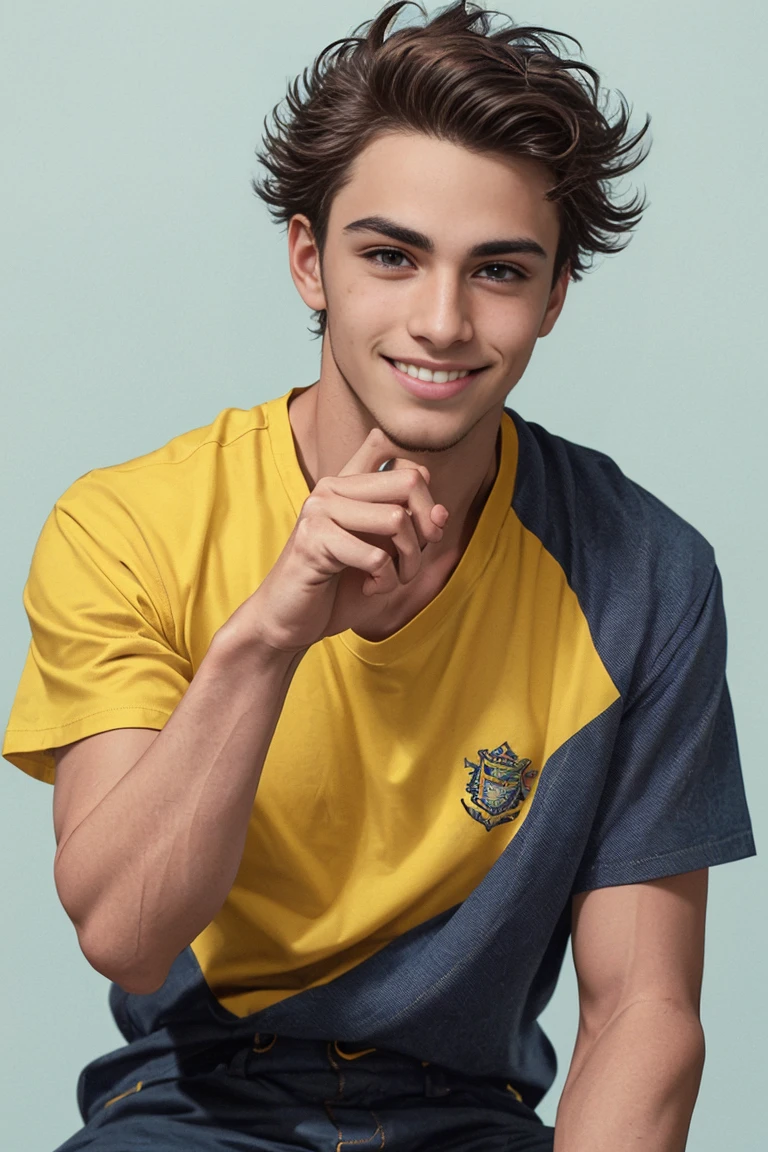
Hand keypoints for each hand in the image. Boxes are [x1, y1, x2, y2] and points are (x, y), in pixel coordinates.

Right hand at [222, 428, 448, 653]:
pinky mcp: (314, 540)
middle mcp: (331, 487)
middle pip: (410, 482)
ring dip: (408, 561)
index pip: (401, 459)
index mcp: (347, 483)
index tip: (425, 530)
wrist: (288, 619)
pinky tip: (370, 589)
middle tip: (412, 562)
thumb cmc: (337, 586)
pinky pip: (376, 557)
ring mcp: (320, 510)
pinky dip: (385, 581)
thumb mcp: (384, 553)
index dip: (427, 496)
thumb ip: (410, 529)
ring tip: (391, 580)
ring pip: (397, 519)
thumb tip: (441, 513)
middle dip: (426, 528)